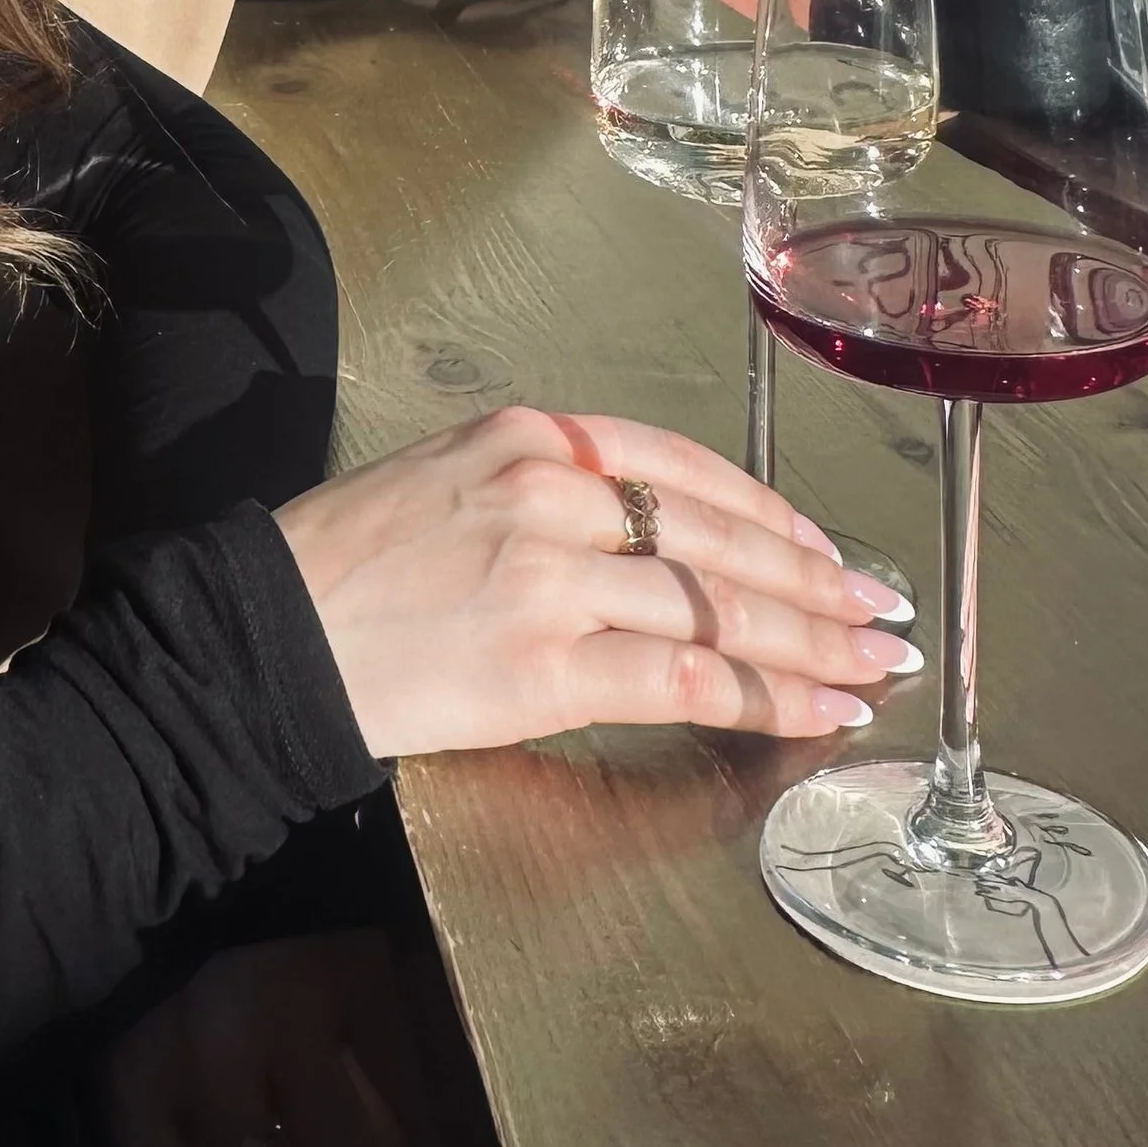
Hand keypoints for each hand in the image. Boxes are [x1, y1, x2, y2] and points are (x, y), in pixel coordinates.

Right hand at [277, 406, 917, 759]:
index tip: (824, 548)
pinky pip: (688, 677)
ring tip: (868, 666)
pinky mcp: (548, 664)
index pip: (687, 467)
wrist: (268, 632)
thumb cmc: (346, 564)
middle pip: (720, 538)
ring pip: (720, 608)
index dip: (772, 513)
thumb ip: (546, 492)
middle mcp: (554, 493)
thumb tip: (643, 539)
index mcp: (532, 437)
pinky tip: (814, 709)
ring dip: (812, 643)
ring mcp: (554, 577)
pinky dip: (766, 696)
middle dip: (817, 581)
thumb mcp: (448, 478)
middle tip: (879, 612)